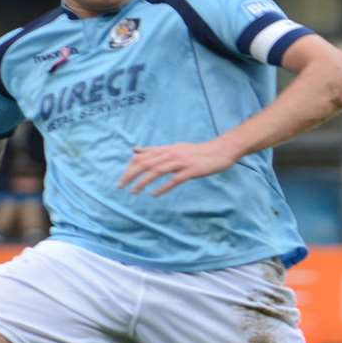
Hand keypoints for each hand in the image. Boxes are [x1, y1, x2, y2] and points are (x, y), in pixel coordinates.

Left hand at [119, 139, 238, 196]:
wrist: (221, 150)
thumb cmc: (197, 152)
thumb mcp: (174, 148)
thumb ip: (155, 150)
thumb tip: (135, 150)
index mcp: (167, 149)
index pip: (143, 156)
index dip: (130, 167)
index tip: (122, 178)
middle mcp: (172, 154)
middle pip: (147, 163)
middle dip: (131, 174)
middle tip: (120, 186)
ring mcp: (182, 162)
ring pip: (157, 171)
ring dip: (143, 181)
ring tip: (133, 191)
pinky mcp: (191, 171)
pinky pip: (174, 180)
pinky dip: (163, 187)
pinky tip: (154, 194)